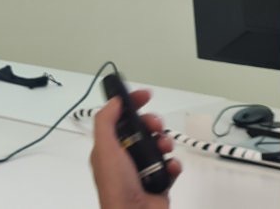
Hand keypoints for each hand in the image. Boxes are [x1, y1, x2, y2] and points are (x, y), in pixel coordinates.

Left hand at [90, 90, 181, 208]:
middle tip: (156, 126)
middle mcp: (126, 157)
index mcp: (110, 148)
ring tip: (164, 149)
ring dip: (165, 142)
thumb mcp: (105, 148)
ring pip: (159, 145)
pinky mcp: (160, 181)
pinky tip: (170, 167)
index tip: (145, 95)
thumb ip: (106, 121)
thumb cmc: (117, 185)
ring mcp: (144, 169)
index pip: (120, 118)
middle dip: (152, 123)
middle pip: (143, 129)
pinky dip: (173, 164)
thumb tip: (115, 101)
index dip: (132, 104)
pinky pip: (171, 165)